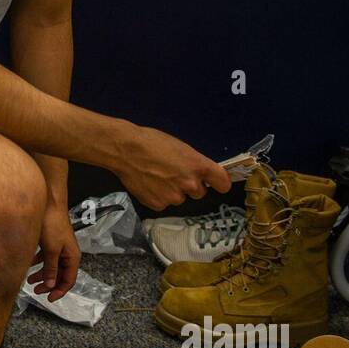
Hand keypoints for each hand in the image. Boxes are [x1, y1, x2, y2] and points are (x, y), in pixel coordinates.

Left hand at [27, 201, 80, 302]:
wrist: (49, 203)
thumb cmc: (53, 224)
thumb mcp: (51, 250)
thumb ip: (51, 269)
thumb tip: (51, 285)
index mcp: (72, 257)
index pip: (69, 280)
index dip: (60, 291)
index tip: (49, 299)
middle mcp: (67, 253)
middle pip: (60, 274)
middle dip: (49, 284)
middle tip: (36, 291)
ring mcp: (59, 247)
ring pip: (51, 266)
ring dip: (41, 274)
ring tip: (29, 281)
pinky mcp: (51, 241)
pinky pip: (45, 257)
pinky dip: (38, 263)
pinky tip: (28, 264)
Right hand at [113, 124, 231, 210]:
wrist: (125, 150)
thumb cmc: (152, 142)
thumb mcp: (181, 148)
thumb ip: (194, 163)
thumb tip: (201, 174)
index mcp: (199, 167)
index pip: (223, 184)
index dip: (219, 183)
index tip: (215, 183)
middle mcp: (190, 184)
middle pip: (200, 192)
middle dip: (190, 186)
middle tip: (174, 174)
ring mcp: (174, 197)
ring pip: (180, 198)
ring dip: (173, 191)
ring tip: (157, 177)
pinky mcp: (158, 205)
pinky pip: (164, 203)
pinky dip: (158, 196)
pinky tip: (149, 184)